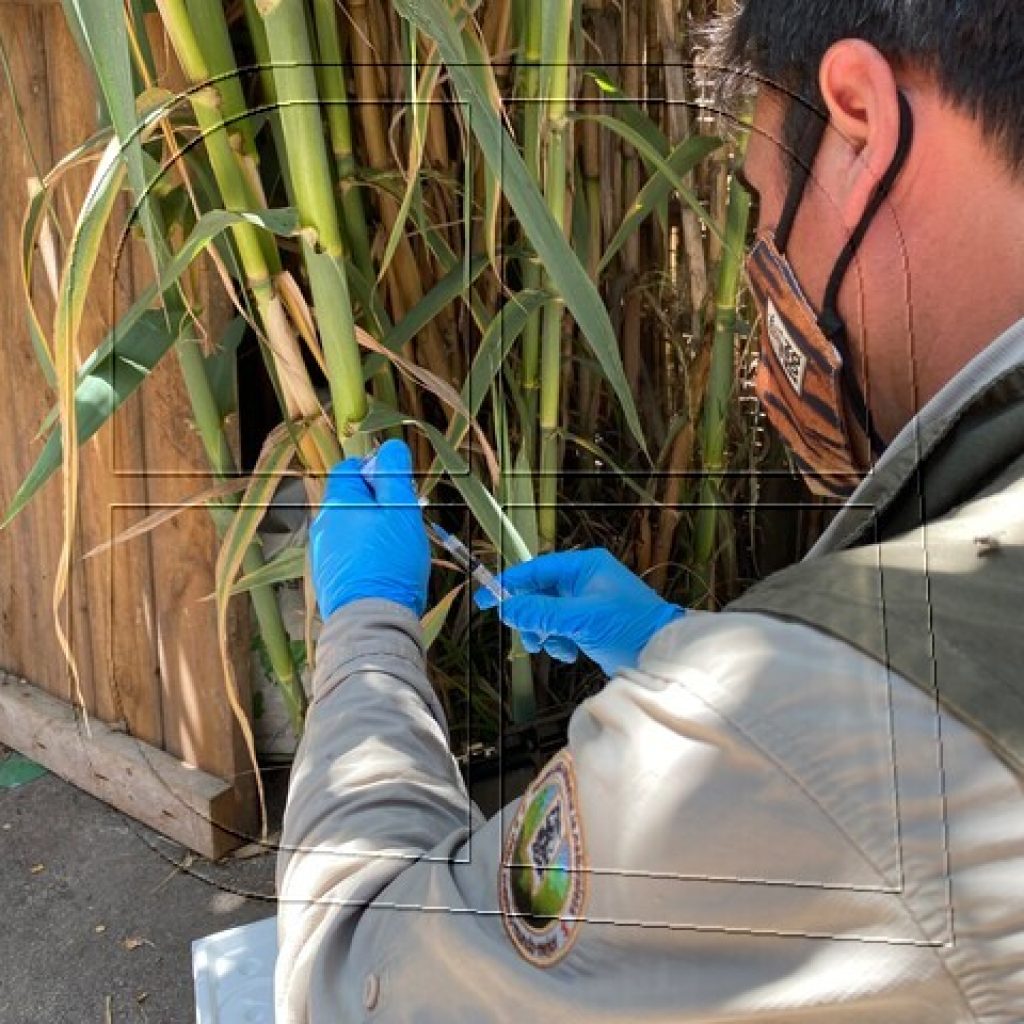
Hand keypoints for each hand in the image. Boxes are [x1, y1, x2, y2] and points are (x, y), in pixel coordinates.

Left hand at [309, 439, 429, 618]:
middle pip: (352, 499)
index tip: (399, 487)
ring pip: (351, 527)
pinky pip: (349, 553)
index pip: (350, 467)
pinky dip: (366, 554)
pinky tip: (385, 569)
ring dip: (374, 530)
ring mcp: (323, 553)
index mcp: (337, 502)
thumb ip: (394, 474)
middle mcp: (323, 525)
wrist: (371, 619)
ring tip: (398, 549)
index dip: (376, 470)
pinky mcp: (329, 578)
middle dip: (379, 503)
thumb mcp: (401, 510)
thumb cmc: (389, 562)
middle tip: (405, 521)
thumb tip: (390, 446)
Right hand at [474, 548, 684, 675]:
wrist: (661, 654)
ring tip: (557, 647)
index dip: (509, 584)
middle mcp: (584, 580)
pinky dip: (559, 643)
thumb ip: (541, 612)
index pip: (536, 569)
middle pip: (538, 594)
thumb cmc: (629, 627)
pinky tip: (571, 653)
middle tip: (531, 637)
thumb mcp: (580, 618)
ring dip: (545, 634)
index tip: (486, 599)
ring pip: (546, 615)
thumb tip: (508, 609)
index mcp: (584, 566)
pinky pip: (559, 630)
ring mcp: (587, 603)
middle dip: (531, 618)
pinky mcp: (590, 625)